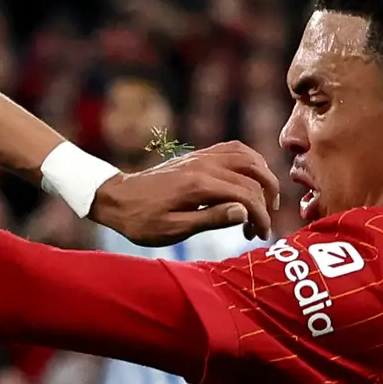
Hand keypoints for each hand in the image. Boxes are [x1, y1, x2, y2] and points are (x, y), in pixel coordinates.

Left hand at [91, 141, 281, 244]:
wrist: (117, 199)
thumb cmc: (141, 221)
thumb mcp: (173, 229)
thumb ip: (210, 219)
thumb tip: (244, 212)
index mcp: (199, 185)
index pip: (246, 194)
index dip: (260, 216)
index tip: (261, 234)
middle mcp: (203, 165)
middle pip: (253, 174)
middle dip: (266, 199)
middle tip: (263, 223)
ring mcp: (201, 157)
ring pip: (247, 156)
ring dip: (263, 177)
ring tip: (264, 201)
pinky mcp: (197, 156)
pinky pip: (233, 149)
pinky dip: (250, 161)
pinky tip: (251, 180)